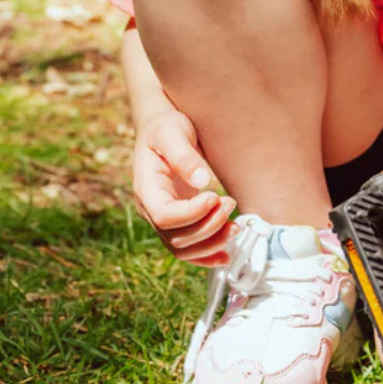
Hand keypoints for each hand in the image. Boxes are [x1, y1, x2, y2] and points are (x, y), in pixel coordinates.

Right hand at [132, 107, 236, 267]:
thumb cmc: (165, 127)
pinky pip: (187, 248)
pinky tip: (225, 257)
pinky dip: (206, 256)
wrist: (161, 127)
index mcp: (146, 188)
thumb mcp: (172, 133)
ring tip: (236, 226)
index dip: (191, 213)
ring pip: (182, 248)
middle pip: (175, 237)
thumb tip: (202, 181)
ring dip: (211, 243)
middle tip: (231, 202)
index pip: (164, 216)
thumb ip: (185, 157)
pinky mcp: (177, 218)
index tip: (215, 196)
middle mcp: (151, 208)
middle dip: (208, 226)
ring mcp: (163, 216)